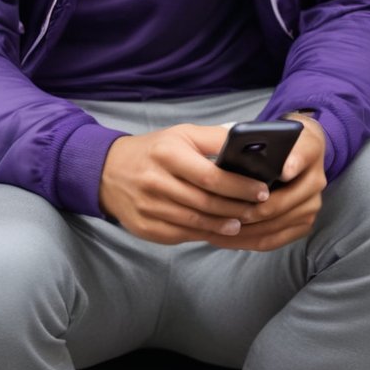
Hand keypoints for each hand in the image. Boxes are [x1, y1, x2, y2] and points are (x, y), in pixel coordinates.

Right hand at [98, 115, 325, 252]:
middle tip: (259, 209)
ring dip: (224, 225)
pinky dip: (204, 234)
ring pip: (196, 223)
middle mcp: (155, 181)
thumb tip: (251, 144)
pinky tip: (219, 230)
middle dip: (237, 208)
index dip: (240, 186)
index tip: (262, 190)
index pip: (211, 176)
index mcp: (167, 154)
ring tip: (242, 221)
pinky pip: (182, 235)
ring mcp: (148, 208)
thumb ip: (215, 138)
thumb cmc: (153, 151)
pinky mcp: (145, 227)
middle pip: (206, 203)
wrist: (107, 171)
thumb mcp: (181, 134)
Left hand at [223, 114, 326, 250]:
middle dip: (248, 211)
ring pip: (274, 225)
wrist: (300, 152)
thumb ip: (259, 141)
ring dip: (244, 231)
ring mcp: (312, 205)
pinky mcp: (305, 224)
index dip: (293, 164)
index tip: (282, 171)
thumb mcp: (272, 132)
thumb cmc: (276, 145)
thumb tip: (235, 156)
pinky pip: (275, 240)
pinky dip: (249, 242)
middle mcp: (317, 180)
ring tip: (214, 231)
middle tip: (218, 214)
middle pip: (280, 202)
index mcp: (310, 150)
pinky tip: (228, 240)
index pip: (303, 155)